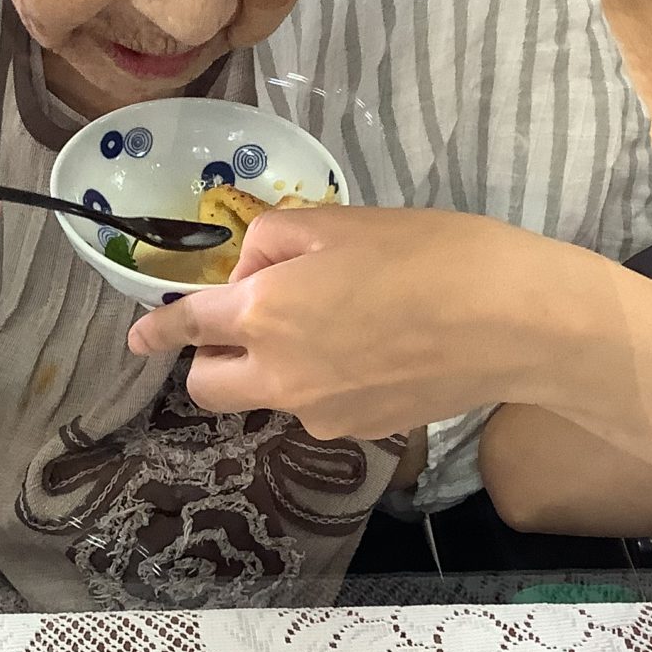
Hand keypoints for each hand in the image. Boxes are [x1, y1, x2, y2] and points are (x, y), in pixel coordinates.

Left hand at [127, 206, 615, 439]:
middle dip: (210, 358)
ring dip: (276, 367)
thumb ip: (271, 243)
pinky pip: (320, 406)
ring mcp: (320, 413)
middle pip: (209, 386)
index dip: (156, 330)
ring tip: (340, 323)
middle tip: (248, 321)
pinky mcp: (363, 432)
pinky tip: (377, 348)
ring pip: (269, 396)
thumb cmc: (427, 254)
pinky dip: (326, 381)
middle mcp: (279, 376)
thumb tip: (249, 273)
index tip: (139, 336)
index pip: (186, 328)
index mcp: (263, 316)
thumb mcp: (337, 220)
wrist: (512, 321)